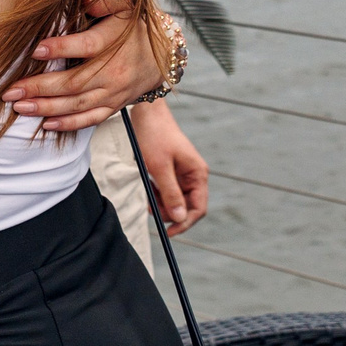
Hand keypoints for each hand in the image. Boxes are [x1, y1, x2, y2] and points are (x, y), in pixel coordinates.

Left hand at [5, 0, 160, 131]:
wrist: (161, 56)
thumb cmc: (133, 28)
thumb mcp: (125, 5)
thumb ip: (104, 0)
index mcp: (115, 42)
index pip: (87, 46)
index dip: (62, 48)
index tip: (36, 50)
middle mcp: (114, 71)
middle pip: (74, 83)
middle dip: (40, 88)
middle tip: (11, 91)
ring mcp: (114, 92)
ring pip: (78, 105)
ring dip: (46, 108)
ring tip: (19, 107)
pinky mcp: (113, 106)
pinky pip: (90, 120)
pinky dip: (68, 124)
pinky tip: (46, 124)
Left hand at [129, 100, 207, 232]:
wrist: (147, 113)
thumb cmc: (155, 137)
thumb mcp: (160, 168)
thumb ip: (170, 194)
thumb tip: (180, 218)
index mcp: (197, 174)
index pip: (198, 209)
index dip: (185, 223)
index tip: (168, 232)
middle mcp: (194, 175)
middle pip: (187, 206)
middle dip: (169, 211)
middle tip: (151, 208)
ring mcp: (184, 173)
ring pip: (175, 200)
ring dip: (161, 202)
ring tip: (148, 192)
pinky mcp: (173, 170)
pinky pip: (168, 190)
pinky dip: (157, 192)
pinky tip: (149, 184)